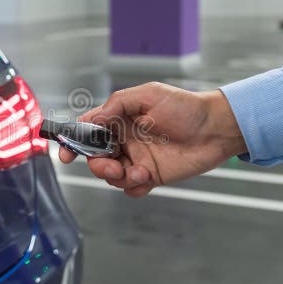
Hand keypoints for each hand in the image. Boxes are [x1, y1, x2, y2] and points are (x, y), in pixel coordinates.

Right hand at [58, 82, 246, 196]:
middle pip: (95, 157)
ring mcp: (137, 159)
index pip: (88, 131)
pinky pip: (130, 189)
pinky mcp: (151, 176)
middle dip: (97, 165)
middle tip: (111, 166)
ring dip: (117, 177)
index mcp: (120, 119)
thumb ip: (117, 105)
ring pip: (111, 176)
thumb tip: (92, 119)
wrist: (216, 129)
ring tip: (137, 172)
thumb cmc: (186, 107)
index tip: (66, 154)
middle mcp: (125, 140)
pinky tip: (145, 179)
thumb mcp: (148, 94)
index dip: (73, 142)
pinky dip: (133, 187)